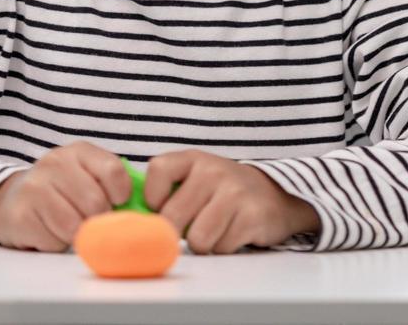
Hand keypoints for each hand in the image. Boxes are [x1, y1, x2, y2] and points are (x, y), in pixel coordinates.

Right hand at [0, 140, 131, 251]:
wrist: (9, 200)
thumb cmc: (60, 191)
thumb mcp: (86, 175)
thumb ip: (111, 184)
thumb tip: (141, 211)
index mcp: (79, 151)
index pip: (113, 171)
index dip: (120, 194)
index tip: (116, 203)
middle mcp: (55, 163)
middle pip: (95, 203)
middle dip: (98, 219)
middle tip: (88, 219)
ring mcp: (34, 187)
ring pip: (74, 225)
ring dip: (76, 233)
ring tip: (67, 224)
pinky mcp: (20, 214)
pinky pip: (53, 240)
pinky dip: (56, 243)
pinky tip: (48, 230)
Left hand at [143, 149, 319, 254]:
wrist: (274, 195)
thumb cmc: (222, 192)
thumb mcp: (195, 180)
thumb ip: (167, 193)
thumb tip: (133, 222)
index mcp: (194, 159)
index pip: (157, 170)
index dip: (153, 198)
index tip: (163, 207)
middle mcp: (213, 171)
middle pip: (173, 217)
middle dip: (178, 231)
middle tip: (192, 226)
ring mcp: (235, 192)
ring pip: (197, 239)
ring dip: (203, 244)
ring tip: (214, 230)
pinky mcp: (252, 216)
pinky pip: (221, 247)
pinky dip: (224, 248)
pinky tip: (233, 232)